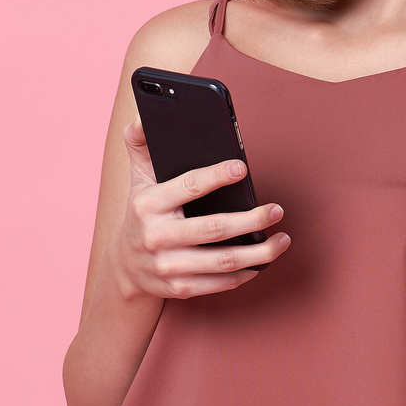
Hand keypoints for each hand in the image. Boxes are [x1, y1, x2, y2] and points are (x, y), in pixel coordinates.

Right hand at [111, 118, 291, 300]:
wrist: (123, 267)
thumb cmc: (142, 214)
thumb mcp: (137, 180)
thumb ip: (140, 146)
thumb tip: (141, 117)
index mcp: (148, 204)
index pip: (188, 187)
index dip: (216, 176)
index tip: (242, 168)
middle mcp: (156, 236)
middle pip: (215, 228)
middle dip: (252, 219)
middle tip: (277, 210)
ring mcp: (167, 266)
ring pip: (223, 260)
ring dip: (259, 251)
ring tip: (283, 239)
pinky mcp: (179, 288)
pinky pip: (219, 283)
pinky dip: (246, 273)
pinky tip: (263, 261)